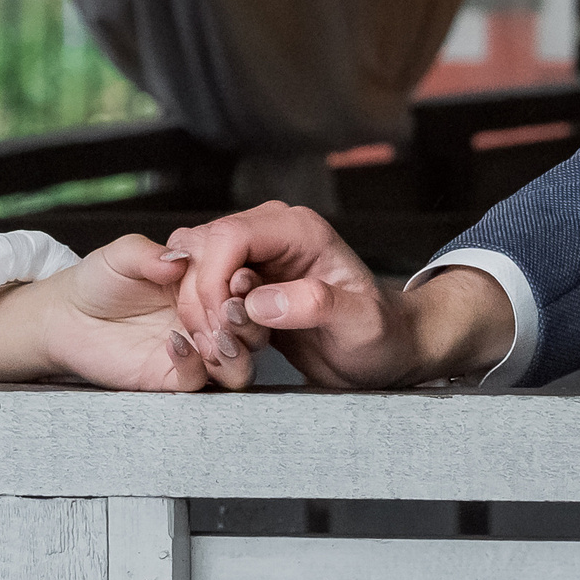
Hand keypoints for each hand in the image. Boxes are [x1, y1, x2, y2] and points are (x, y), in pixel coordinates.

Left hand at [0, 235, 247, 389]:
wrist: (66, 316)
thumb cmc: (98, 279)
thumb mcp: (123, 254)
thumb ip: (150, 255)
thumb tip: (178, 259)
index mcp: (205, 285)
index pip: (243, 287)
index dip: (248, 283)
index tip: (240, 277)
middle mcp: (206, 320)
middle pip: (252, 330)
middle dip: (249, 322)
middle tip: (232, 310)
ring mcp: (194, 352)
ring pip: (237, 365)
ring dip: (235, 352)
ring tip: (215, 336)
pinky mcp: (171, 378)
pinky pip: (198, 382)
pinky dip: (194, 365)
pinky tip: (175, 343)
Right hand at [161, 201, 515, 388]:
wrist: (386, 350)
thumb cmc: (382, 334)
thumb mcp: (360, 323)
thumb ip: (316, 304)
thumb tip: (258, 301)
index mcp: (299, 230)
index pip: (229, 235)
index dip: (212, 278)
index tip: (222, 323)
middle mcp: (271, 234)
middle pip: (201, 249)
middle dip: (201, 301)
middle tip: (224, 344)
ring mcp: (254, 257)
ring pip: (193, 270)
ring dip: (199, 314)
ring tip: (232, 348)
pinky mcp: (242, 284)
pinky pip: (200, 292)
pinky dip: (203, 322)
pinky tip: (230, 347)